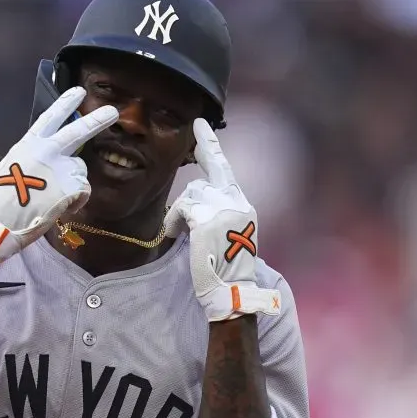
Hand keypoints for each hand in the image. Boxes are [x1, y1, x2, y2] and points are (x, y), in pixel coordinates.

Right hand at [0, 87, 117, 263]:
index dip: (65, 103)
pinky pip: (83, 191)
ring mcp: (60, 167)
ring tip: (53, 198)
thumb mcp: (10, 167)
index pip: (50, 118)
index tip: (79, 92)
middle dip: (97, 120)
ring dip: (73, 183)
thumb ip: (31, 158)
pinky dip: (76, 201)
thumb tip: (45, 161)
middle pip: (78, 131)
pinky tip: (60, 207)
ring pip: (80, 170)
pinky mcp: (71, 186)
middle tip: (113, 112)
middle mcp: (47, 150)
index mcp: (28, 144)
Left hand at [163, 119, 281, 321]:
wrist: (231, 288)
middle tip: (197, 131)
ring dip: (181, 213)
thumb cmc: (225, 268)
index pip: (226, 171)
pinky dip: (174, 222)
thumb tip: (193, 199)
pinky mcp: (207, 218)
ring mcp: (223, 208)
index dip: (212, 147)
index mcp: (242, 206)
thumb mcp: (225, 233)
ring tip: (180, 232)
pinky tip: (175, 234)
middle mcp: (237, 202)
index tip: (202, 128)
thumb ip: (215, 212)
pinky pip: (181, 209)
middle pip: (210, 175)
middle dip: (204, 153)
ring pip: (191, 194)